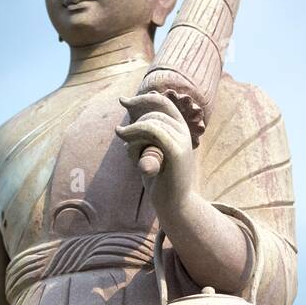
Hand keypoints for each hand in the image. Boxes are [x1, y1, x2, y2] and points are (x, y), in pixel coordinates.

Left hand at [115, 91, 197, 221]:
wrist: (174, 205)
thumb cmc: (161, 181)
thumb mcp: (151, 153)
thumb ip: (145, 137)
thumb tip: (126, 118)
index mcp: (180, 129)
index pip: (162, 102)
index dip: (142, 99)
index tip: (123, 101)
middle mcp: (183, 131)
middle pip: (153, 113)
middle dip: (134, 123)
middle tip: (122, 136)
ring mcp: (181, 141)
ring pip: (149, 123)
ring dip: (133, 135)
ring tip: (131, 154)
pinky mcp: (176, 152)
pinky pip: (152, 130)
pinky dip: (135, 133)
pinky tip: (124, 142)